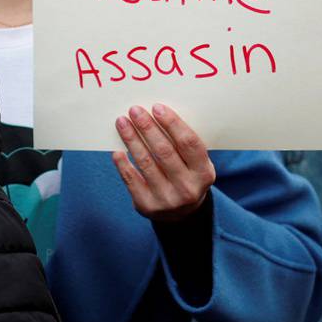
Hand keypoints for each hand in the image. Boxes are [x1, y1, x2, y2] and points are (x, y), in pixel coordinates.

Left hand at [112, 104, 215, 221]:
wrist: (181, 214)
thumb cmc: (187, 177)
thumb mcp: (196, 164)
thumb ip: (183, 144)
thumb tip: (156, 113)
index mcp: (204, 173)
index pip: (188, 143)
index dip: (172, 123)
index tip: (157, 107)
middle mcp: (187, 188)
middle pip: (164, 151)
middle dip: (147, 127)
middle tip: (135, 110)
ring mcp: (166, 199)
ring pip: (145, 162)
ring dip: (131, 139)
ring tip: (122, 122)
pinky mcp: (147, 205)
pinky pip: (131, 179)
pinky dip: (122, 163)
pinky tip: (117, 150)